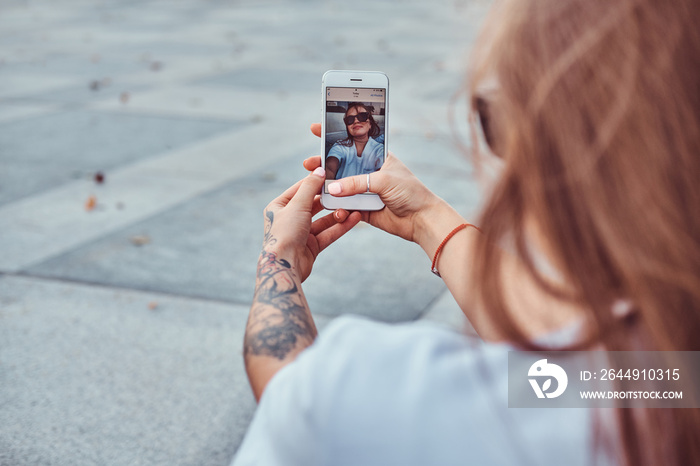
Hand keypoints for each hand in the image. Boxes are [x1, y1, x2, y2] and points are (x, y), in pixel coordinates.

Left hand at [262, 167, 360, 281]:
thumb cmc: (285, 234)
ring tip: (353, 207)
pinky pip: (328, 233)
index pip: (300, 189)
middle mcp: (289, 219)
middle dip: (330, 200)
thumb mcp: (297, 205)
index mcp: (279, 206)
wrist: (285, 266)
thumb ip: (310, 187)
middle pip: (314, 205)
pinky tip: (354, 219)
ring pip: (323, 220)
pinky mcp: (311, 246)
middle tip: (346, 192)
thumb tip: (318, 170)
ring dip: (338, 214)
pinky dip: (341, 227)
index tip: (331, 174)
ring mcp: (301, 233)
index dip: (315, 182)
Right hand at [304, 123, 447, 244]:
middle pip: (341, 165)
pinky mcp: (363, 208)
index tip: (316, 128)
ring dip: (326, 185)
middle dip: (324, 163)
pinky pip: (344, 206)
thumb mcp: (383, 180)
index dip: (335, 135)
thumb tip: (332, 189)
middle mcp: (369, 172)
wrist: (421, 219)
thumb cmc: (409, 192)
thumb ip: (356, 183)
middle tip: (309, 163)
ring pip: (340, 186)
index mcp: (377, 157)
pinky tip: (330, 204)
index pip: (353, 142)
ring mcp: (365, 190)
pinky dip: (336, 206)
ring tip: (313, 184)